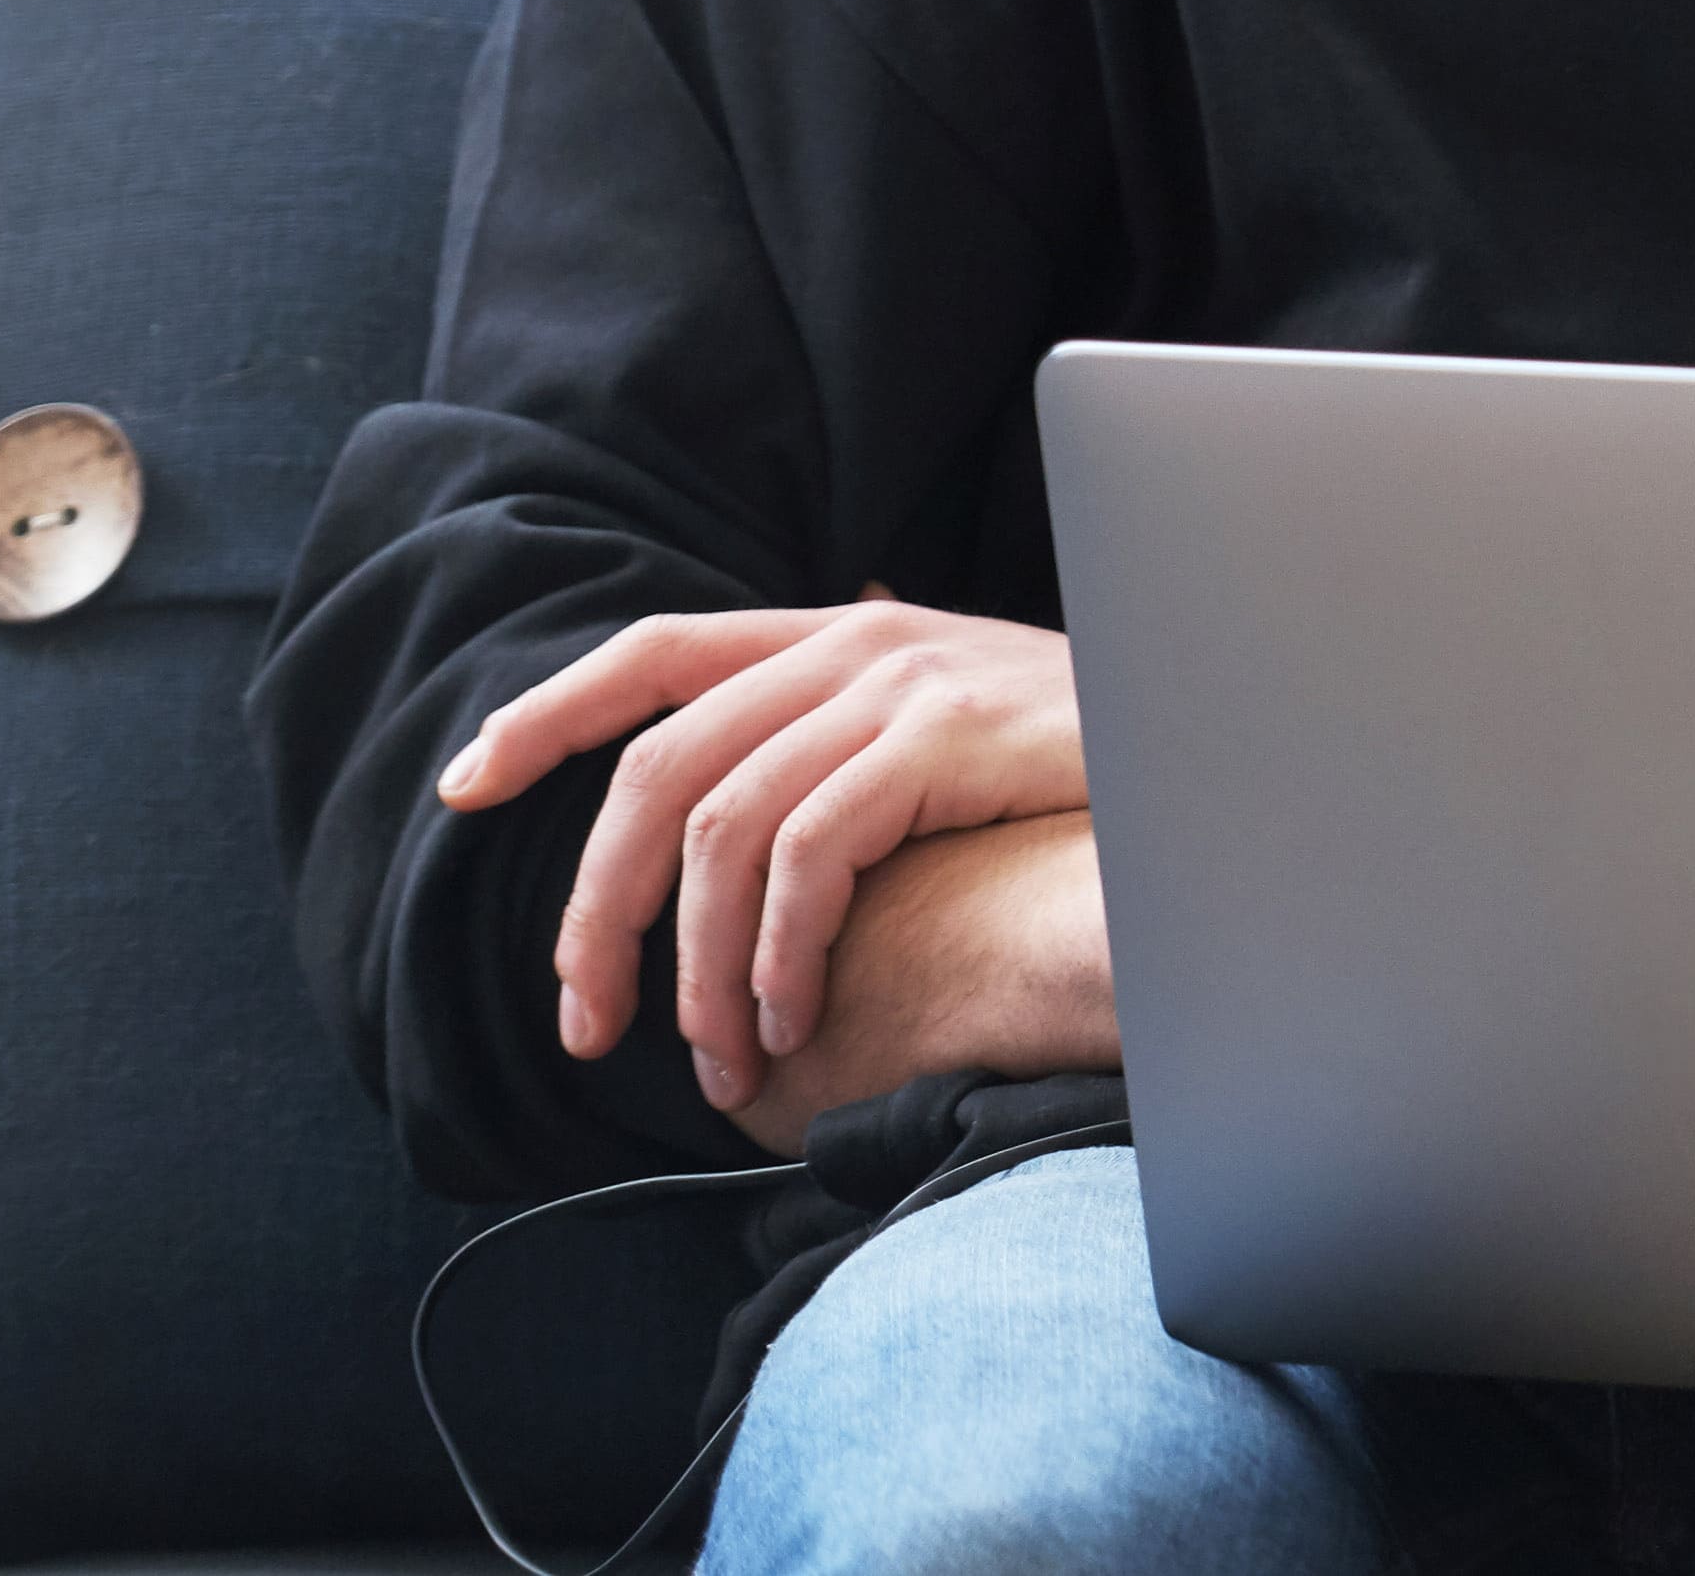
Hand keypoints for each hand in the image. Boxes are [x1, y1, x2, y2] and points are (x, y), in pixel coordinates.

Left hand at [439, 597, 1096, 1125]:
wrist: (1228, 749)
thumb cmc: (1102, 765)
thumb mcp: (971, 728)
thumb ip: (872, 739)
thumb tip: (784, 807)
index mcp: (845, 633)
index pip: (656, 651)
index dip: (548, 714)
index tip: (466, 787)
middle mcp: (858, 642)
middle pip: (657, 769)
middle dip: (597, 913)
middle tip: (583, 1022)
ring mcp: (900, 684)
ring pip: (717, 829)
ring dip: (696, 969)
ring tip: (718, 1062)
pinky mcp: (944, 739)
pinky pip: (806, 856)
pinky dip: (779, 951)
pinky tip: (794, 1020)